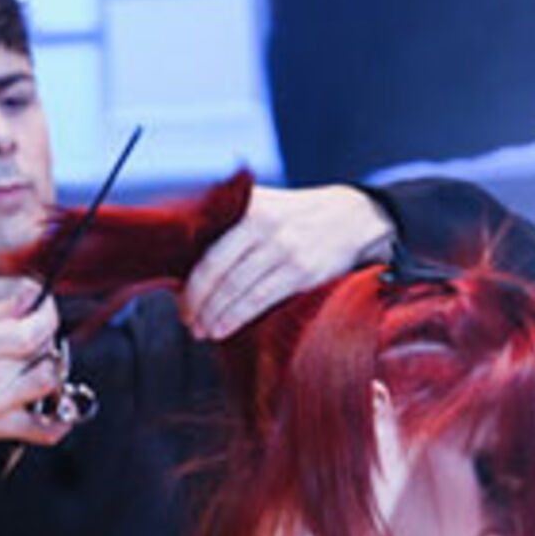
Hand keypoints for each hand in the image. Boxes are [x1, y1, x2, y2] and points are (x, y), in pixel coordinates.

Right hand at [0, 286, 69, 471]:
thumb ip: (1, 310)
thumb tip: (33, 291)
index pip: (31, 331)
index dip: (48, 316)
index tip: (46, 309)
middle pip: (44, 352)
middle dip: (47, 339)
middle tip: (34, 338)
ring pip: (50, 383)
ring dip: (54, 371)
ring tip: (39, 365)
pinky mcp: (3, 427)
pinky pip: (45, 429)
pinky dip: (60, 420)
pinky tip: (57, 405)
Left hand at [183, 184, 391, 339]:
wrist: (352, 217)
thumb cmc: (299, 216)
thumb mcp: (265, 204)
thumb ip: (231, 221)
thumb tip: (190, 257)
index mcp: (249, 211)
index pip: (209, 254)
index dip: (192, 284)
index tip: (182, 304)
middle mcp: (264, 228)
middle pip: (219, 273)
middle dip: (199, 304)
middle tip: (189, 323)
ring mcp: (285, 251)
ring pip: (238, 289)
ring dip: (215, 315)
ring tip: (204, 331)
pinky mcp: (303, 271)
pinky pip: (261, 299)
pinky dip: (238, 316)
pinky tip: (224, 328)